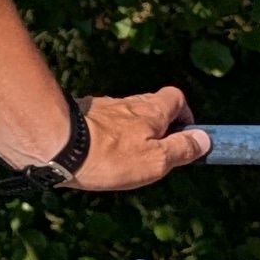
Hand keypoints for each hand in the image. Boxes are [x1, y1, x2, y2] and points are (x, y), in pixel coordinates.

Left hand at [74, 86, 210, 191]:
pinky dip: (103, 135)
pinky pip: (99, 123)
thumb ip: (181, 149)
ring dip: (128, 132)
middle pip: (150, 107)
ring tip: (121, 159)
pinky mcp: (79, 116)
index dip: (184, 114)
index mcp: (151, 111)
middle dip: (156, 127)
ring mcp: (102, 107)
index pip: (176, 98)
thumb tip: (204, 139)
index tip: (183, 136)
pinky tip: (95, 154)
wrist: (56, 145)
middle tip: (152, 154)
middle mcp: (127, 103)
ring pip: (123, 115)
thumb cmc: (109, 156)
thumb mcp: (155, 161)